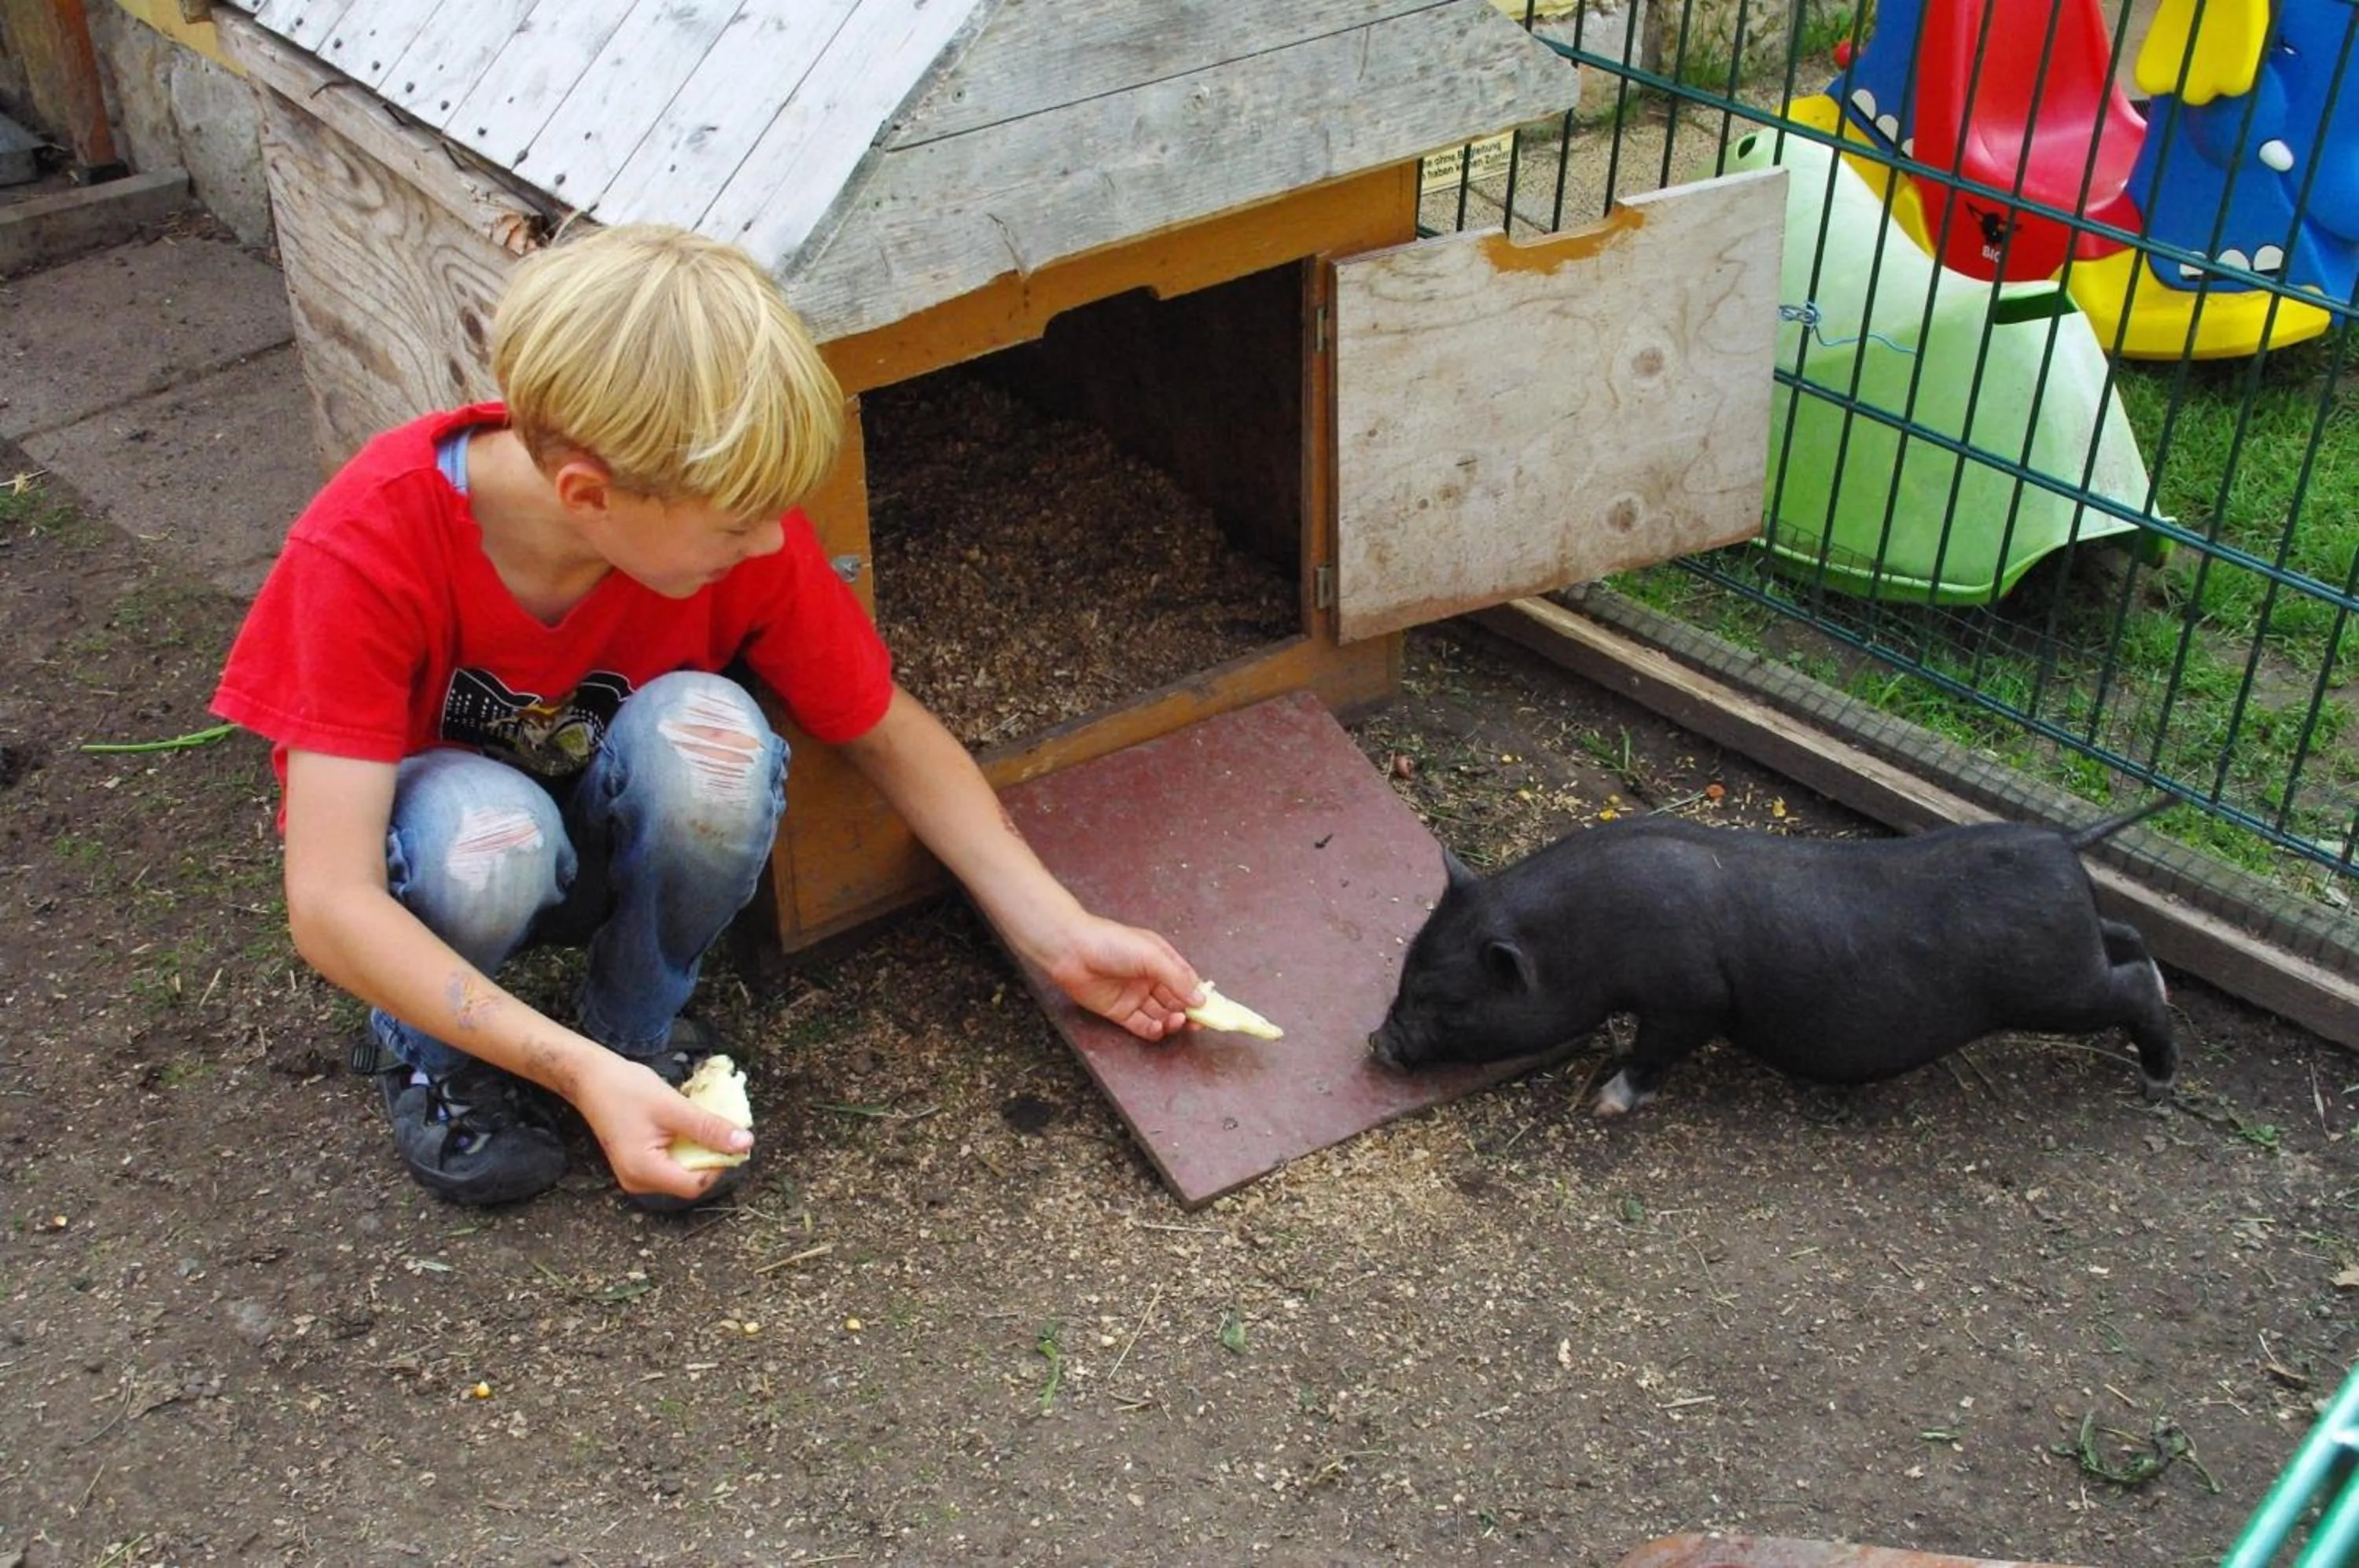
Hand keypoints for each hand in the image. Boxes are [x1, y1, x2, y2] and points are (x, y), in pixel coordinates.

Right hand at [568, 1052, 753, 1200]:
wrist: (591, 1079)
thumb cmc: (626, 1089)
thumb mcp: (673, 1107)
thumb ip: (709, 1128)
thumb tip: (744, 1142)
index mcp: (644, 1172)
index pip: (696, 1185)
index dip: (720, 1165)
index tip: (734, 1139)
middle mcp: (638, 1181)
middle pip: (689, 1181)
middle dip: (711, 1157)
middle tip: (723, 1128)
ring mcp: (636, 1175)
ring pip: (682, 1172)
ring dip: (699, 1151)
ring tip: (705, 1125)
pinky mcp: (638, 1164)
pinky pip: (670, 1163)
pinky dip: (685, 1148)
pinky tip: (689, 1127)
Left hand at [1040, 914, 1201, 1041]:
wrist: (1071, 951)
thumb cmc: (1112, 944)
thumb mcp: (1152, 955)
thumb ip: (1177, 978)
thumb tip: (1201, 999)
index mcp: (1161, 960)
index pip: (1187, 981)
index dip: (1200, 995)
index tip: (1213, 1009)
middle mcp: (1150, 979)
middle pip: (1177, 1001)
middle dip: (1189, 1012)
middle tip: (1198, 1022)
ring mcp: (1135, 996)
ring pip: (1162, 1015)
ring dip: (1173, 1021)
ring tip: (1176, 1021)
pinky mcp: (1120, 1012)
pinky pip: (1142, 1026)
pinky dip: (1154, 1030)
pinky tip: (1160, 1029)